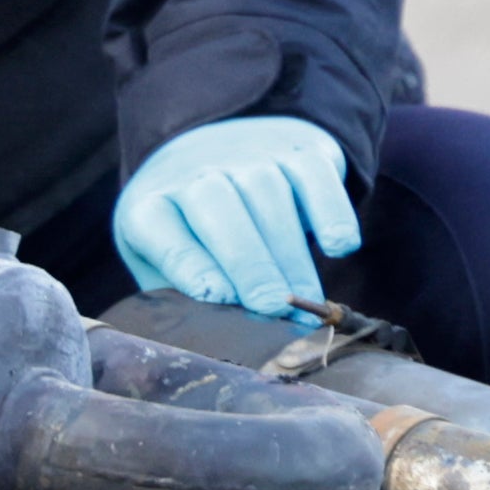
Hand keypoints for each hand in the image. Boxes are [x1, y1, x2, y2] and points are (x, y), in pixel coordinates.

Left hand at [111, 114, 359, 318]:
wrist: (218, 148)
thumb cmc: (190, 231)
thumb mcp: (163, 261)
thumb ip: (179, 297)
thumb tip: (213, 341)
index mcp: (150, 206)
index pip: (159, 228)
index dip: (189, 263)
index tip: (218, 297)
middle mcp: (195, 173)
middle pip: (220, 210)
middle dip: (250, 263)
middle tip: (272, 308)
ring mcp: (247, 155)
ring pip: (270, 196)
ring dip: (291, 254)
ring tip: (306, 301)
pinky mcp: (296, 149)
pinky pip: (315, 176)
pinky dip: (331, 210)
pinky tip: (338, 247)